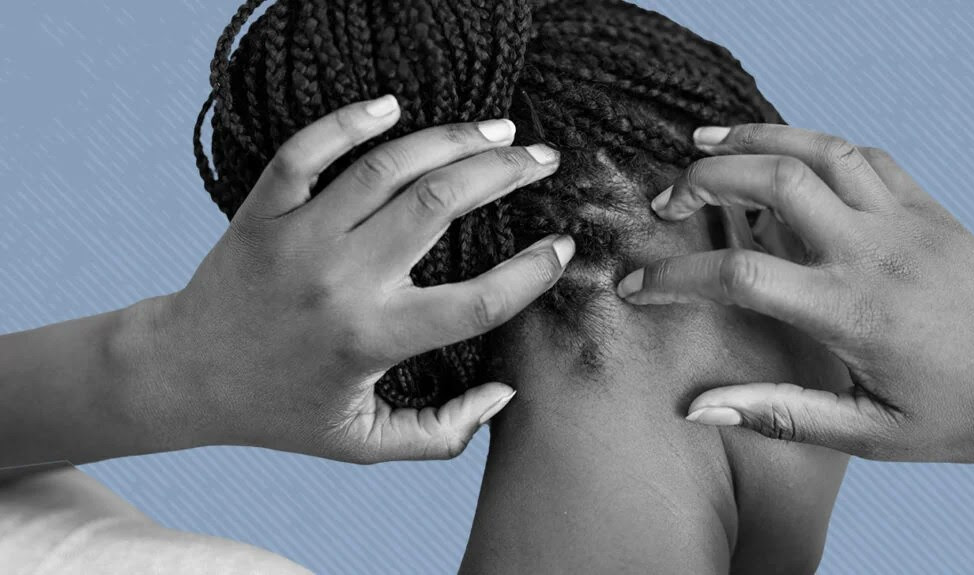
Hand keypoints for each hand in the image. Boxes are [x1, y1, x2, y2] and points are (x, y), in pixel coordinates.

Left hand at [150, 95, 572, 463]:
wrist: (183, 375)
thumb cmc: (280, 411)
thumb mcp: (362, 443)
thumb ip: (441, 434)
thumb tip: (503, 395)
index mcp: (373, 338)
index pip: (477, 302)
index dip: (532, 272)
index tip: (562, 246)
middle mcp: (342, 280)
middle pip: (440, 206)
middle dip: (504, 173)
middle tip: (541, 159)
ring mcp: (299, 238)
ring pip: (388, 169)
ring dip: (451, 140)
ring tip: (496, 129)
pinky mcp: (263, 211)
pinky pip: (307, 151)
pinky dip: (348, 121)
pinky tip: (392, 105)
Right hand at [617, 123, 973, 461]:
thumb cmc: (964, 412)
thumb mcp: (870, 435)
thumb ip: (780, 416)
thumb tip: (699, 408)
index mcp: (849, 311)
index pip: (739, 274)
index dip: (675, 276)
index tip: (636, 284)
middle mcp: (871, 251)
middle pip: (772, 182)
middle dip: (705, 178)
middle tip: (667, 198)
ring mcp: (902, 220)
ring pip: (817, 149)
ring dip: (753, 138)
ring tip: (704, 142)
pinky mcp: (926, 207)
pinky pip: (864, 154)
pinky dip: (813, 143)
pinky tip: (786, 154)